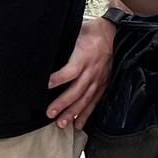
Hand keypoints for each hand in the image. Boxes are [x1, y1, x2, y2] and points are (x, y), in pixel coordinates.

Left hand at [46, 15, 114, 129]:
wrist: (113, 33)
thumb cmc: (91, 32)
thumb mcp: (76, 31)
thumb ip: (63, 41)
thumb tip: (43, 47)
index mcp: (84, 57)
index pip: (70, 71)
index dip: (58, 78)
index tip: (46, 85)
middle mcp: (92, 71)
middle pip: (76, 91)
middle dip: (63, 104)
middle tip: (50, 113)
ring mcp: (99, 80)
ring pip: (85, 100)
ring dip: (73, 113)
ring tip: (62, 124)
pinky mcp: (103, 85)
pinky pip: (94, 103)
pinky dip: (87, 115)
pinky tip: (79, 125)